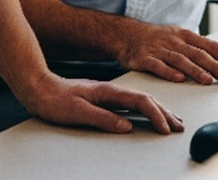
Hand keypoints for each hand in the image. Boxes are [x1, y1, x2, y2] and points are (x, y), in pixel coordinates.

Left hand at [18, 72, 184, 134]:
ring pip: (140, 101)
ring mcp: (108, 94)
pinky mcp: (103, 99)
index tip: (166, 129)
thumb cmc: (54, 100)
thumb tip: (126, 126)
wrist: (38, 87)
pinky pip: (131, 104)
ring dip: (158, 110)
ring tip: (171, 120)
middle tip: (179, 126)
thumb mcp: (77, 112)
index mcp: (107, 92)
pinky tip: (147, 115)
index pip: (140, 101)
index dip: (156, 115)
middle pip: (145, 99)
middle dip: (164, 113)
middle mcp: (110, 91)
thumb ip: (103, 118)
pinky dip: (145, 110)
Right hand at [113, 22, 217, 84]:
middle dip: (216, 66)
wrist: (126, 34)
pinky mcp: (144, 58)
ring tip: (208, 81)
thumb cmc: (158, 39)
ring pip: (180, 60)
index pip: (211, 46)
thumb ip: (208, 47)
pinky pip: (157, 66)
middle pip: (198, 54)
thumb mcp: (184, 38)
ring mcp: (159, 49)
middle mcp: (175, 41)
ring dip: (195, 71)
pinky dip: (169, 72)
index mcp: (186, 36)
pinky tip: (179, 79)